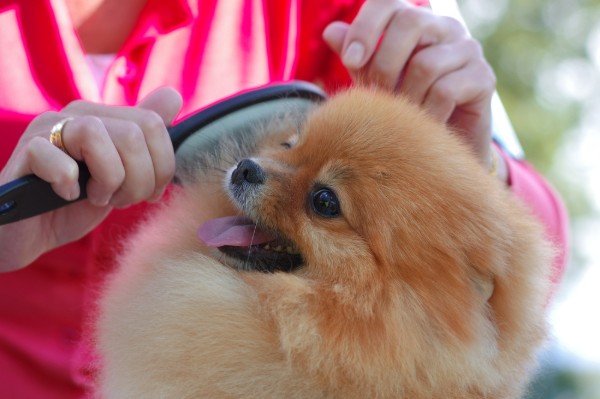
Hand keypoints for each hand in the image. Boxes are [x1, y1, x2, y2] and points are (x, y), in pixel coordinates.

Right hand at [0, 87, 181, 270]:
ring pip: (95, 135)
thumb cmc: (78, 203)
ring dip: (108, 179)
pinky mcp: (26, 154)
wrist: (31, 232)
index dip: (162, 166)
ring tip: (97, 197)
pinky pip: (56, 159)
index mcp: (105, 117)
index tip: (150, 193)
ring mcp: (47, 131)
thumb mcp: (123, 174)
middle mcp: (77, 115)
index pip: (153, 123)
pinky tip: (68, 195)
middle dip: (140, 179)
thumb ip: (147, 138)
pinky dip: (69, 183)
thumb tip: (172, 96)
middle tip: (122, 200)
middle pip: (134, 132)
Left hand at [323, 0, 496, 168]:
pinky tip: (425, 125)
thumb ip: (356, 57)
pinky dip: (427, 113)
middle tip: (379, 96)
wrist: (441, 144)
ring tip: (403, 115)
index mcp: (415, 21)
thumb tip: (331, 31)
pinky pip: (445, 91)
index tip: (350, 61)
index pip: (388, 1)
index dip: (365, 26)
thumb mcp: (373, 81)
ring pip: (425, 63)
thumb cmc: (405, 106)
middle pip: (409, 22)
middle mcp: (444, 27)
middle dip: (384, 65)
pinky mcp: (483, 78)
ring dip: (405, 97)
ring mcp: (468, 50)